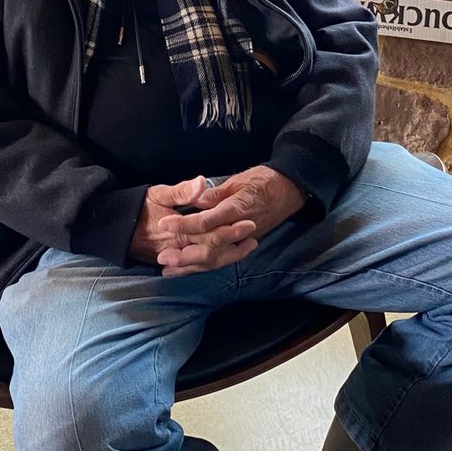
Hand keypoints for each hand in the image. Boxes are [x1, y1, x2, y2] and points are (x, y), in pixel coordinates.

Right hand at [129, 175, 257, 275]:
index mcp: (178, 235)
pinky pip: (198, 267)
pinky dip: (214, 262)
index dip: (231, 230)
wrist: (116, 228)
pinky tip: (226, 256)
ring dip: (228, 256)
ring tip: (247, 247)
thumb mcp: (158, 193)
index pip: (211, 235)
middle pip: (213, 253)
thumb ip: (181, 191)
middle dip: (235, 245)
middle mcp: (178, 251)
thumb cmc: (139, 207)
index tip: (249, 222)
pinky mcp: (173, 262)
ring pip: (207, 264)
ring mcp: (176, 259)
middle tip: (254, 236)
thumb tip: (201, 184)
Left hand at [155, 166, 305, 275]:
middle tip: (162, 256)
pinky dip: (204, 266)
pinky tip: (187, 269)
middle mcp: (238, 229)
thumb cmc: (262, 181)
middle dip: (184, 254)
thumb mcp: (238, 180)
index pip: (207, 221)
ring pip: (215, 259)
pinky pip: (222, 260)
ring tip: (168, 269)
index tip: (164, 224)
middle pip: (210, 247)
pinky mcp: (242, 245)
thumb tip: (196, 200)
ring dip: (191, 265)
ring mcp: (242, 240)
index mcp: (236, 209)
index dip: (184, 224)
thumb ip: (216, 193)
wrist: (289, 191)